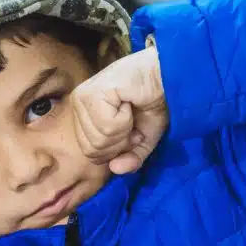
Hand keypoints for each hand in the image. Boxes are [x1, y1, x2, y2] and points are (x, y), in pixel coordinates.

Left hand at [72, 46, 167, 173]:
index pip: (90, 153)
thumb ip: (129, 159)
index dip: (117, 149)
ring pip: (99, 140)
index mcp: (82, 115)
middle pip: (92, 150)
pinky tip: (128, 101)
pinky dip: (125, 119)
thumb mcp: (142, 140)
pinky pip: (107, 126)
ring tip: (130, 108)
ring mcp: (82, 98)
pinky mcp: (92, 93)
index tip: (131, 129)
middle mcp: (78, 105)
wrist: (167, 76)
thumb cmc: (153, 103)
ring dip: (124, 129)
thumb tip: (115, 169)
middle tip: (132, 119)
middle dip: (120, 141)